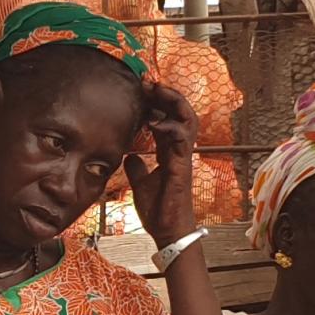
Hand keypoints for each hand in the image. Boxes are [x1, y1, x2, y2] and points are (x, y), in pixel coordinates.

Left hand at [126, 80, 202, 242]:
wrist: (168, 232)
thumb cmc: (159, 210)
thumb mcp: (141, 184)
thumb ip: (136, 168)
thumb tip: (127, 155)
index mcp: (170, 152)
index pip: (167, 118)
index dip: (157, 102)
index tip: (142, 89)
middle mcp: (179, 150)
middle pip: (181, 112)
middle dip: (166, 94)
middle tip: (148, 82)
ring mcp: (183, 157)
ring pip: (187, 119)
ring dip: (172, 102)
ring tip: (156, 90)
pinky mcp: (182, 166)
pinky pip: (182, 138)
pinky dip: (169, 126)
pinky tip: (154, 121)